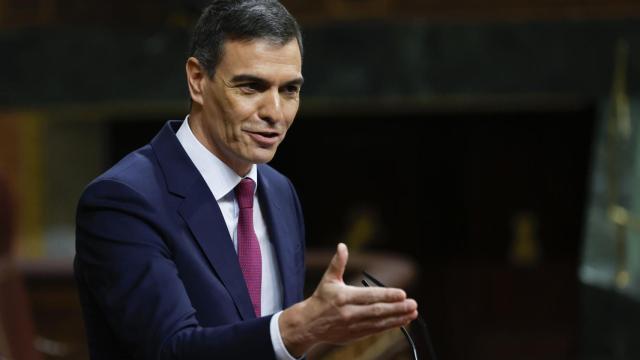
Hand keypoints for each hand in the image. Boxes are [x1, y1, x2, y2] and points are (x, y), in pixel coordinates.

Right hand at [279, 243, 417, 356]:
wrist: (308, 324)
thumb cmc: (321, 299)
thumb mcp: (328, 280)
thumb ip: (338, 263)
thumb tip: (342, 246)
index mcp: (343, 297)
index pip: (369, 296)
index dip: (387, 295)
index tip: (402, 293)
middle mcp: (349, 312)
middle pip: (377, 311)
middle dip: (397, 308)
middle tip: (413, 304)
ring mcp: (352, 326)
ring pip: (378, 323)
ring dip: (397, 319)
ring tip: (412, 313)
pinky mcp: (354, 335)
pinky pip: (375, 331)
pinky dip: (389, 326)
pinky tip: (401, 321)